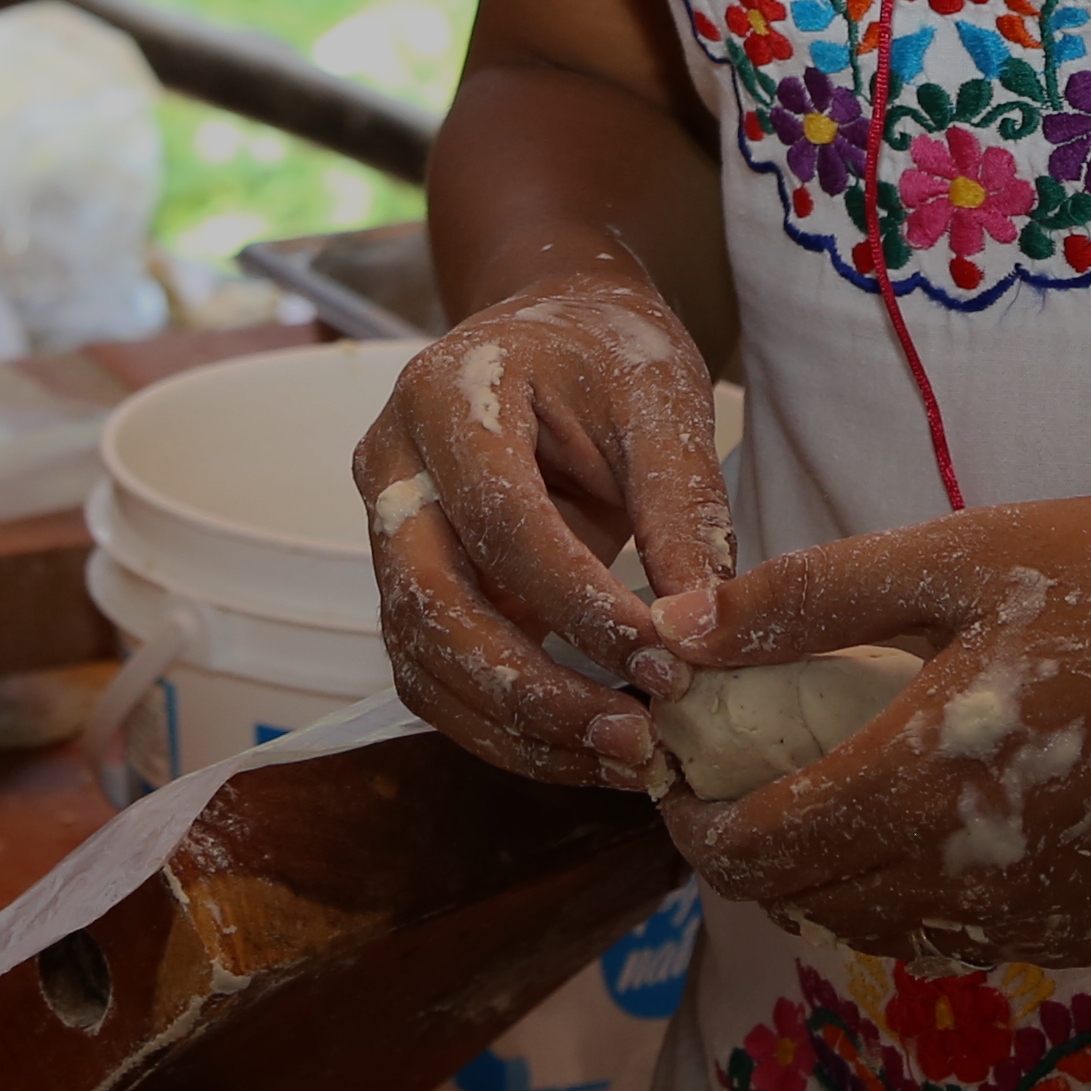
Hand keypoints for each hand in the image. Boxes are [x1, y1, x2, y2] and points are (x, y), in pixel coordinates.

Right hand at [350, 260, 737, 793]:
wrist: (557, 334)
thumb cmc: (608, 356)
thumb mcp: (660, 403)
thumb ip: (680, 508)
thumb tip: (701, 632)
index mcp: (446, 397)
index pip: (499, 519)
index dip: (578, 602)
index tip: (664, 659)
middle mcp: (392, 468)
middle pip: (431, 603)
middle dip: (532, 688)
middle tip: (634, 735)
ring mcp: (389, 535)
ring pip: (425, 660)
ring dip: (521, 728)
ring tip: (627, 756)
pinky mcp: (411, 590)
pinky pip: (440, 681)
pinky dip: (511, 732)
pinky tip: (591, 749)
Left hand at [650, 493, 1090, 968]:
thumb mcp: (961, 555)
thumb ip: (808, 600)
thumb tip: (676, 627)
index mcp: (927, 780)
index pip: (758, 849)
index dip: (690, 818)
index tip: (670, 762)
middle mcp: (973, 877)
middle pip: (806, 897)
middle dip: (748, 839)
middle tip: (737, 759)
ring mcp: (1038, 920)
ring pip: (878, 925)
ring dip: (825, 869)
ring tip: (823, 775)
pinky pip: (958, 933)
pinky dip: (908, 887)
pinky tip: (923, 808)